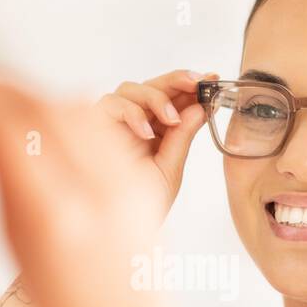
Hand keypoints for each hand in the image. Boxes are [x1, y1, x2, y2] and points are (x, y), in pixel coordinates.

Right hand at [0, 81, 170, 306]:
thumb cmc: (60, 295)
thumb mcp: (15, 237)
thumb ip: (2, 172)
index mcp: (54, 212)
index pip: (13, 127)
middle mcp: (95, 192)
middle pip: (47, 107)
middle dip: (7, 90)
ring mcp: (125, 184)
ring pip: (80, 108)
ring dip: (39, 97)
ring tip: (11, 106)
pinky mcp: (143, 181)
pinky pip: (104, 128)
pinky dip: (71, 115)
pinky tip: (49, 124)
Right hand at [96, 69, 212, 217]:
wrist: (117, 228)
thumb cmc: (141, 203)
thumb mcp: (170, 167)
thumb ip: (182, 137)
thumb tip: (200, 107)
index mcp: (154, 129)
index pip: (172, 98)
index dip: (192, 86)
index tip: (213, 79)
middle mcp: (132, 121)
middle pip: (151, 84)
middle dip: (176, 80)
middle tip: (197, 82)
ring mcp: (112, 123)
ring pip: (130, 88)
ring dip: (155, 97)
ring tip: (172, 119)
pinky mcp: (93, 126)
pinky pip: (111, 104)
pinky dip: (131, 113)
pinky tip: (146, 133)